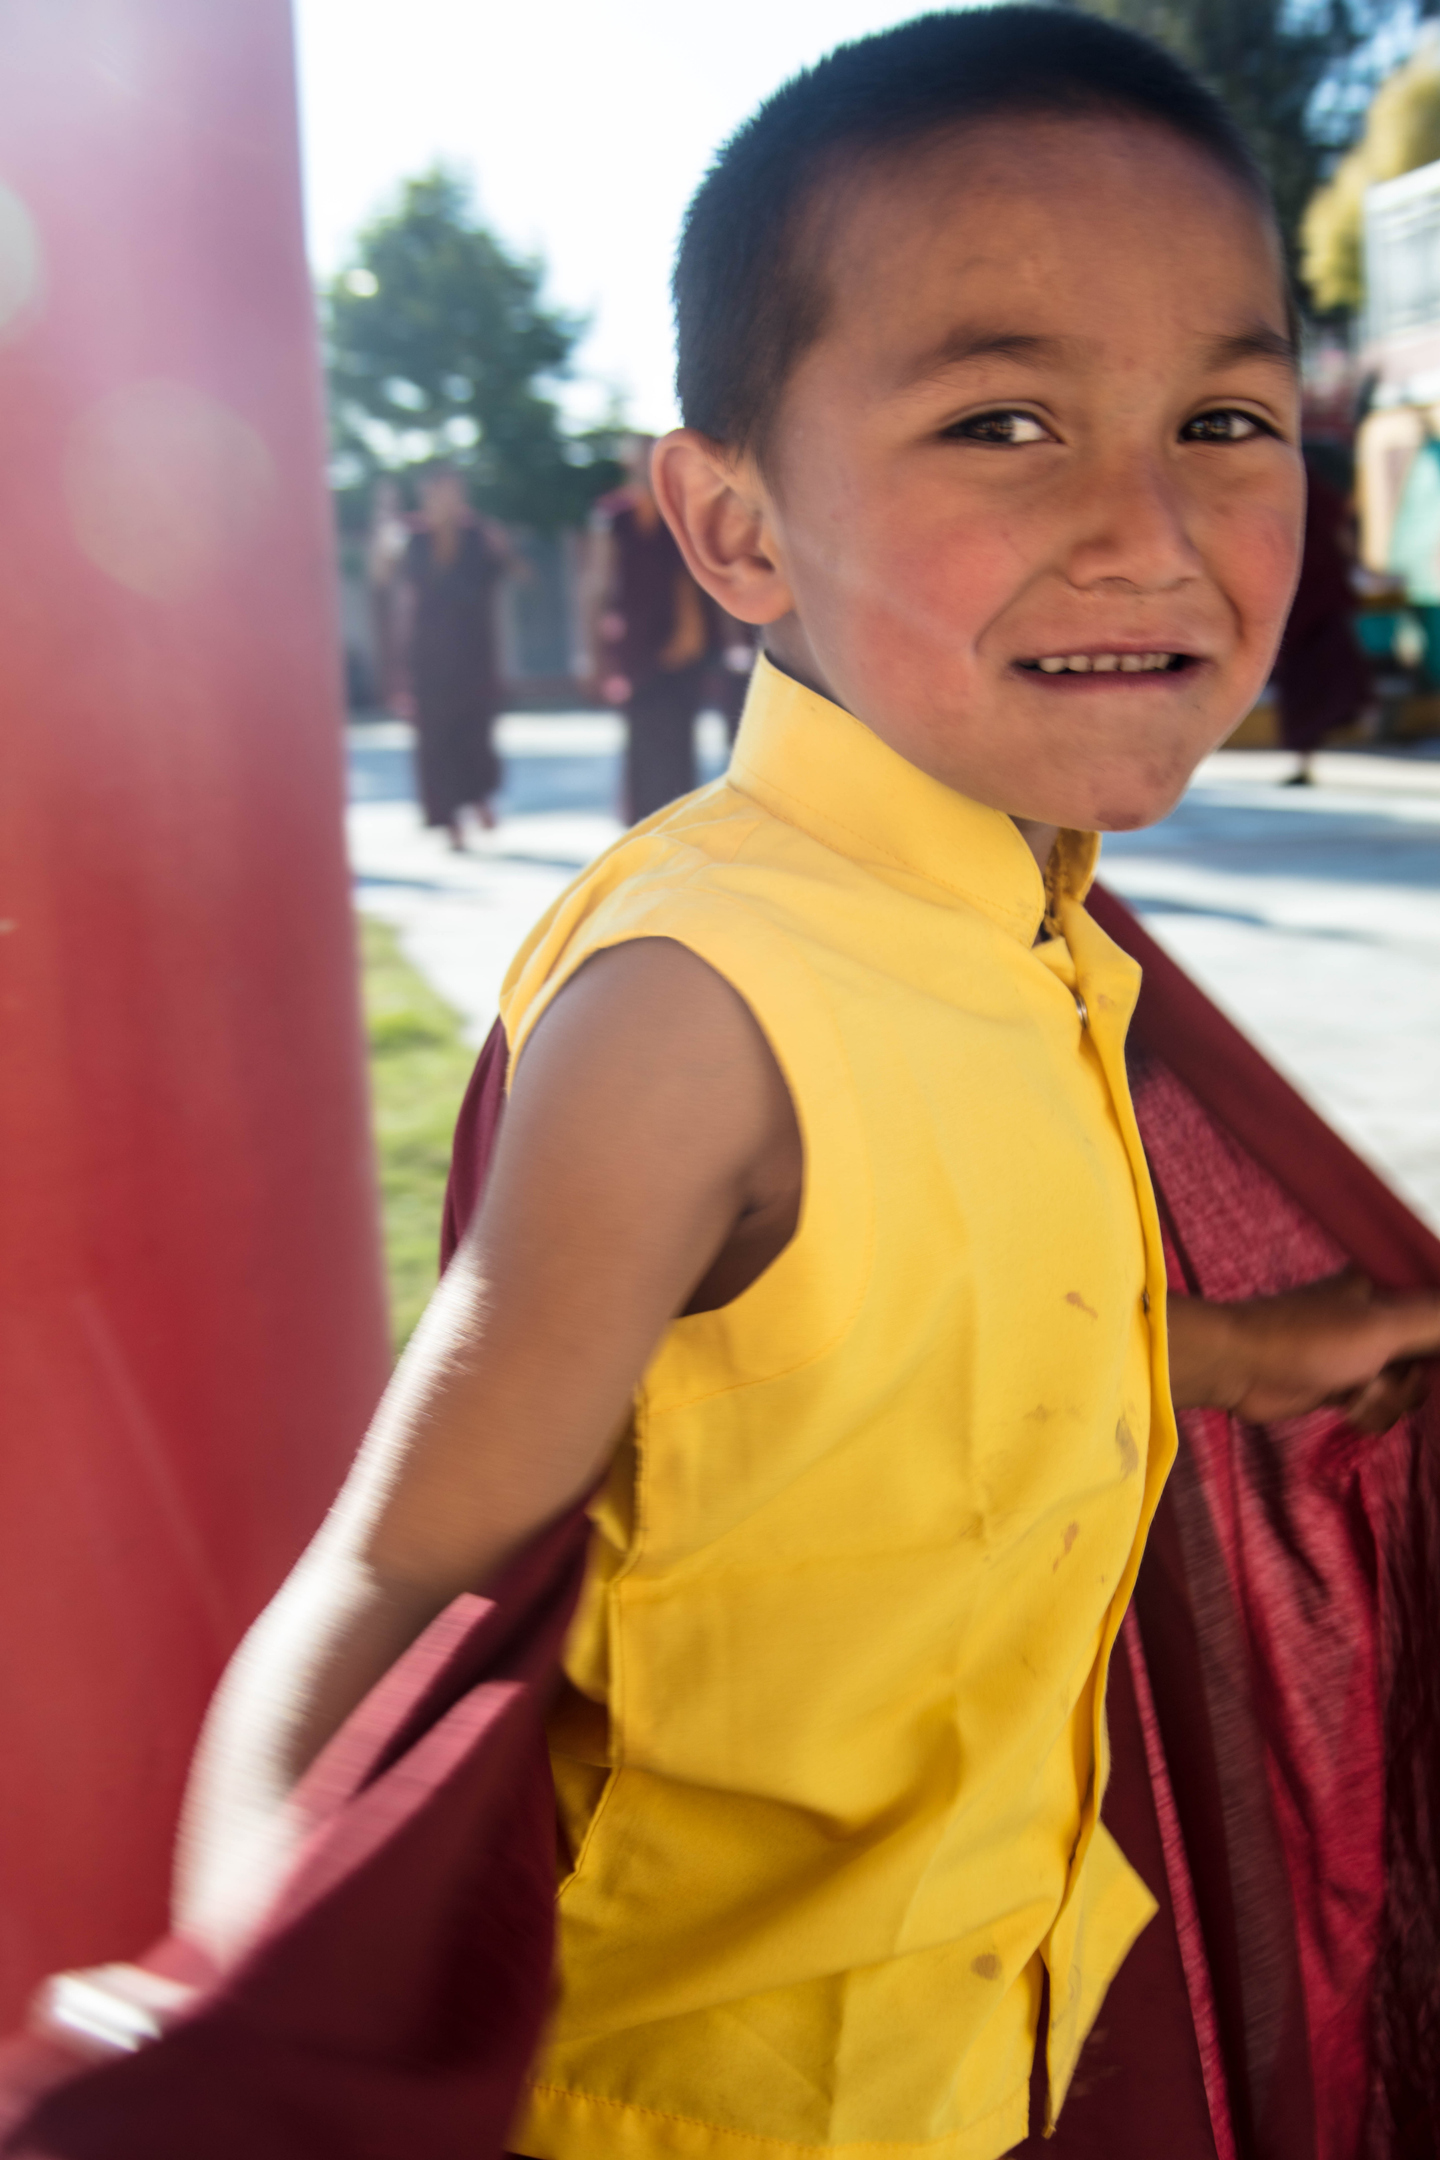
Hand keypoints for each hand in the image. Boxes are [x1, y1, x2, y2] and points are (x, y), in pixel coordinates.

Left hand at [1167, 1271, 1439, 1431]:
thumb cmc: (1306, 1339)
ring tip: (1356, 1393)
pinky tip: (1346, 1408)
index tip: (1408, 1363)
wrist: (1240, 1370)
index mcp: (1391, 1286)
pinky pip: (1385, 1406)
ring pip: (1411, 1389)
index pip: (1439, 1312)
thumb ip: (1436, 1320)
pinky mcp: (1350, 1384)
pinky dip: (1370, 1413)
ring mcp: (1366, 1351)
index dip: (1435, 1344)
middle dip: (1412, 1381)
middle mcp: (1383, 1315)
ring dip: (1387, 1401)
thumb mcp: (1383, 1326)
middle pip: (1433, 1358)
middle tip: (1384, 1377)